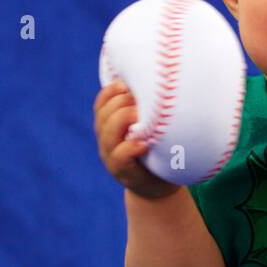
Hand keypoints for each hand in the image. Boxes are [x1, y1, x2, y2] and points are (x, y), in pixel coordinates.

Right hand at [93, 81, 177, 198]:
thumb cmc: (158, 151)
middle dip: (121, 102)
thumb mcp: (150, 127)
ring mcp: (111, 156)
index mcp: (109, 125)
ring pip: (108, 132)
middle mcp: (106, 139)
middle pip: (104, 114)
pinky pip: (120, 156)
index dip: (112, 91)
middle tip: (141, 100)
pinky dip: (130, 147)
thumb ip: (148, 109)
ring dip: (123, 119)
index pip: (102, 102)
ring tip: (140, 116)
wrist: (158, 187)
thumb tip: (164, 79)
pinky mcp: (122, 172)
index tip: (130, 84)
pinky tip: (144, 143)